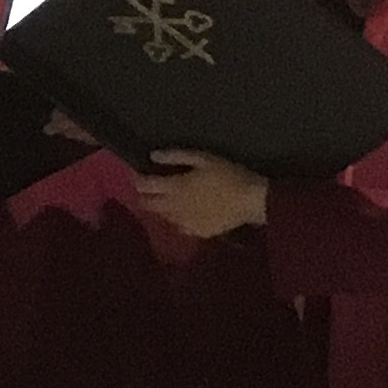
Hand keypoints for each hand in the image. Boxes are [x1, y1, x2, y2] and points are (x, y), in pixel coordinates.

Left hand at [131, 148, 268, 239]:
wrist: (251, 200)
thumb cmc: (228, 174)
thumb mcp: (203, 158)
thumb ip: (176, 156)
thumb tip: (153, 155)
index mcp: (176, 187)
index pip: (147, 185)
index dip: (139, 180)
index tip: (136, 175)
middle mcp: (176, 207)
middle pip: (151, 205)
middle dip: (144, 197)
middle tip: (143, 192)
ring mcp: (187, 222)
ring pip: (164, 217)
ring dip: (159, 209)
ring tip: (159, 202)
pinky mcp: (198, 232)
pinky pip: (180, 228)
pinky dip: (175, 221)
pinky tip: (179, 216)